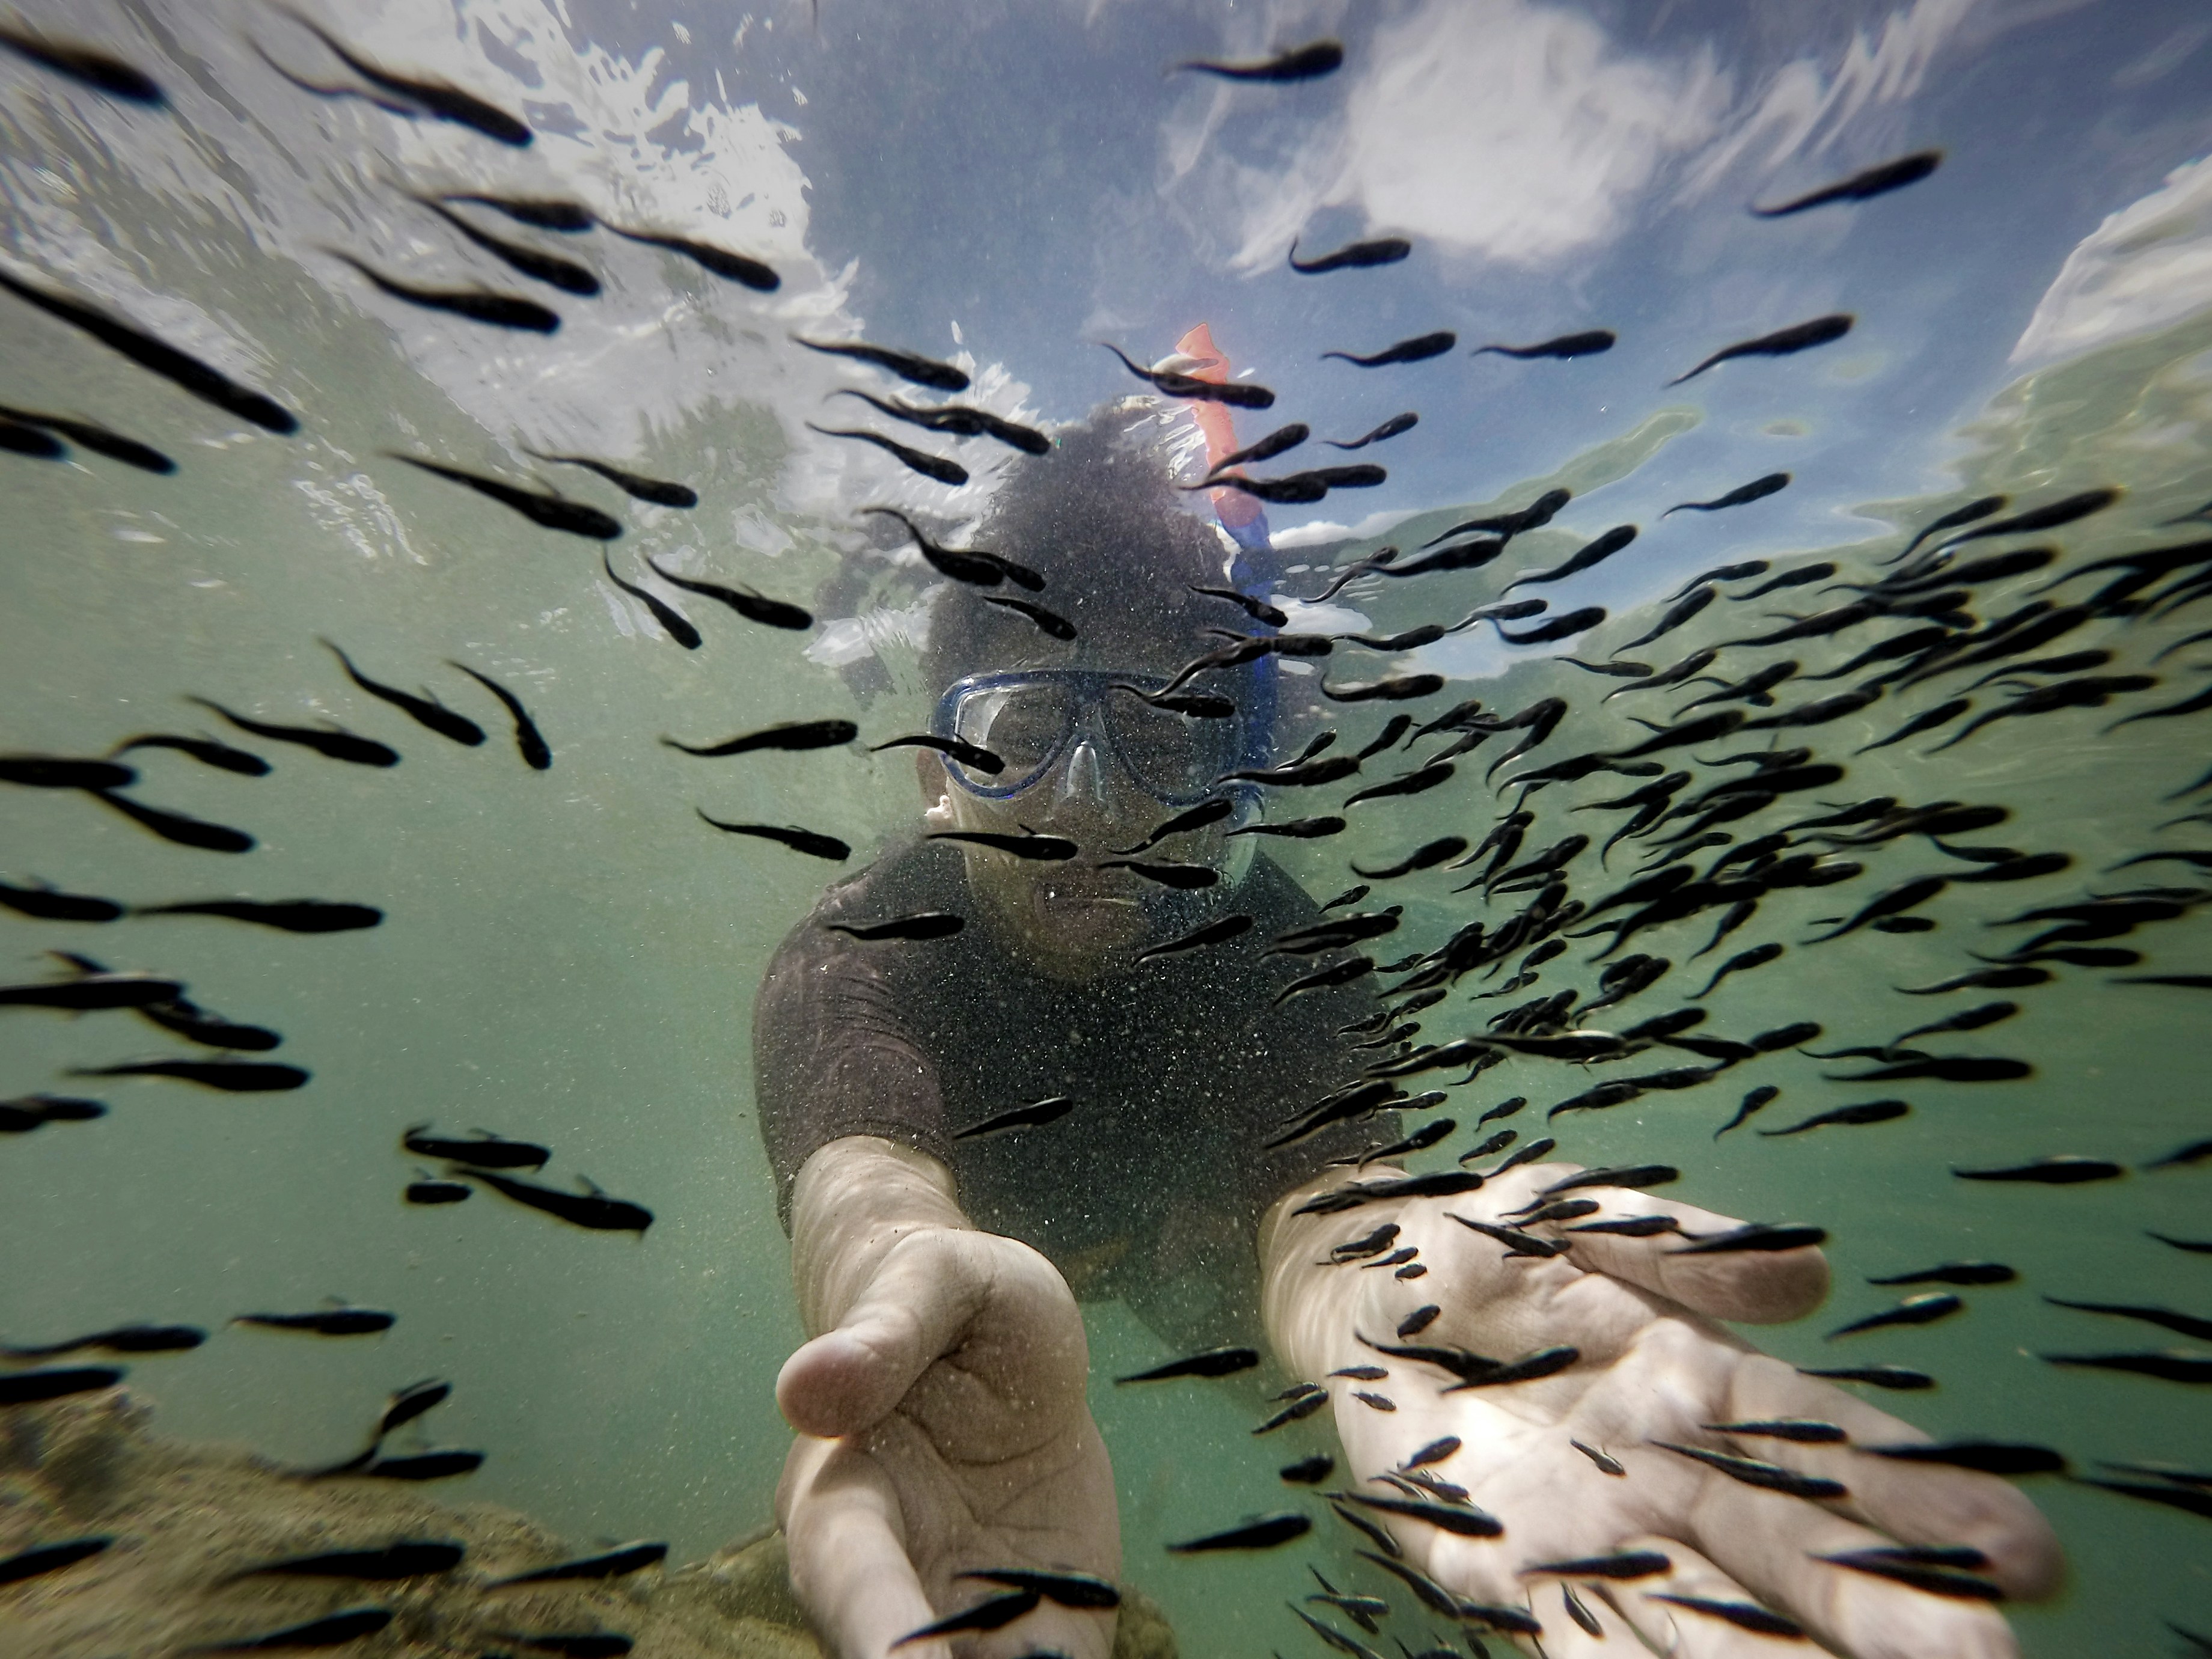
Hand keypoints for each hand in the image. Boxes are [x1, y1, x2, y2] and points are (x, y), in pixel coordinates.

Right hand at [776, 1222, 1120, 1658]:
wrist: (988, 1342)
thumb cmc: (947, 1295)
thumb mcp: (936, 1283)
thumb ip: (884, 1333)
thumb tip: (804, 1390)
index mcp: (842, 1497)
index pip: (849, 1577)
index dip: (878, 1628)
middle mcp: (889, 1576)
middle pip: (906, 1657)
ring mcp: (957, 1608)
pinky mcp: (1030, 1622)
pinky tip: (1074, 1653)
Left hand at [1264, 1161, 2062, 1657]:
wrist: (1345, 1294)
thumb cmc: (1469, 1246)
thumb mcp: (1570, 1212)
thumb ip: (1682, 1246)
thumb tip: (1813, 1274)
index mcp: (1695, 1380)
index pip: (1827, 1442)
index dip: (1920, 1493)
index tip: (2021, 1550)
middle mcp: (1665, 1470)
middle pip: (1791, 1547)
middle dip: (1885, 1606)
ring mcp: (1594, 1529)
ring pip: (1709, 1611)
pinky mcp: (1512, 1569)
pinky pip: (1590, 1635)